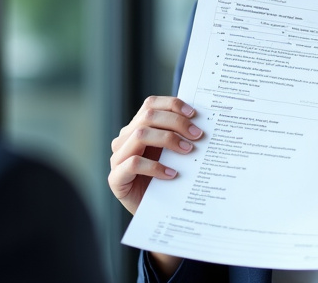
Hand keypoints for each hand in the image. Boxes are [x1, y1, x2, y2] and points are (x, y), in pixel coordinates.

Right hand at [108, 96, 202, 215]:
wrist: (154, 213)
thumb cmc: (165, 180)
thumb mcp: (172, 154)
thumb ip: (179, 136)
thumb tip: (201, 122)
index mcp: (136, 128)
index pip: (150, 104)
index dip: (172, 104)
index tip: (194, 114)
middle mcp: (124, 139)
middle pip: (148, 116)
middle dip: (176, 122)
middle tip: (198, 135)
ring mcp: (117, 158)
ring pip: (140, 135)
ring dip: (168, 139)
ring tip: (188, 151)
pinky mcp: (116, 178)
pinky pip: (134, 164)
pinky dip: (155, 166)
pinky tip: (172, 174)